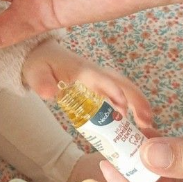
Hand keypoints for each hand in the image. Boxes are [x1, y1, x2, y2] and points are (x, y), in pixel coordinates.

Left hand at [22, 40, 152, 127]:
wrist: (43, 55)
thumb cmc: (41, 64)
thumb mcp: (36, 73)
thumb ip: (42, 83)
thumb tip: (49, 94)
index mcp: (83, 71)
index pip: (102, 79)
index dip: (113, 91)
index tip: (124, 107)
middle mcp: (96, 74)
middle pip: (122, 83)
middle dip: (136, 100)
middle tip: (147, 122)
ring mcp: (100, 80)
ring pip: (124, 89)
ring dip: (137, 105)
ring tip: (146, 126)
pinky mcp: (100, 87)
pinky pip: (118, 96)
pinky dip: (129, 108)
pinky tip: (133, 125)